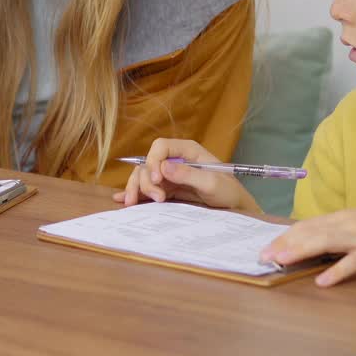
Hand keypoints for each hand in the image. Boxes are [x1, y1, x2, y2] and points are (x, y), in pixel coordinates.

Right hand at [111, 138, 258, 211]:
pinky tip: (122, 200)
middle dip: (146, 181)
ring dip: (137, 188)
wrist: (234, 208)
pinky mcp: (167, 188)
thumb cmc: (228, 191)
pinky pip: (147, 188)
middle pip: (149, 163)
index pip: (160, 147)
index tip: (157, 180)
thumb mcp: (212, 184)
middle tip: (157, 199)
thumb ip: (188, 175)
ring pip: (144, 176)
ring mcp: (170, 174)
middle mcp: (175, 160)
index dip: (154, 161)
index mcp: (187, 151)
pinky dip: (135, 193)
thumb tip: (163, 167)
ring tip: (133, 205)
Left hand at [260, 198, 355, 286]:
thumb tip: (322, 241)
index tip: (268, 245)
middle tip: (262, 256)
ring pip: (324, 242)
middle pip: (309, 232)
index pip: (308, 225)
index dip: (286, 236)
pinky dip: (336, 272)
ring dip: (299, 252)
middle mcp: (348, 224)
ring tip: (280, 261)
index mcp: (345, 217)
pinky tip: (322, 281)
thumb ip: (344, 231)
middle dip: (284, 244)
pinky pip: (353, 263)